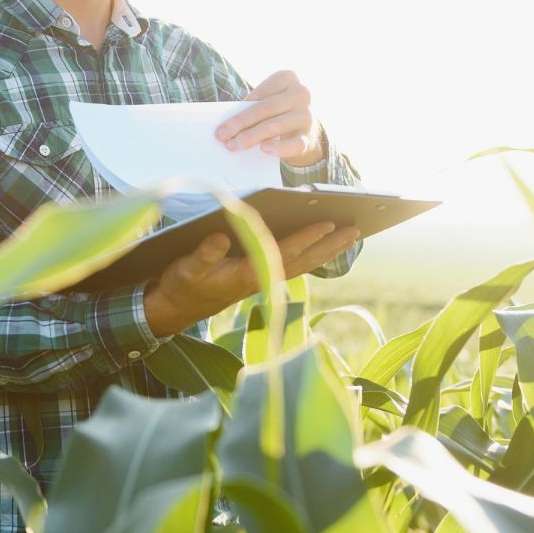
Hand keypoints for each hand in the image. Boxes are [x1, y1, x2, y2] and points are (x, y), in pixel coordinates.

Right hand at [143, 221, 359, 335]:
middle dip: (330, 244)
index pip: (284, 252)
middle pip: (304, 260)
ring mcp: (264, 280)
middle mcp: (262, 278)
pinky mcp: (261, 279)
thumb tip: (221, 236)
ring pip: (303, 264)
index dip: (306, 237)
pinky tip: (324, 246)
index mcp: (247, 274)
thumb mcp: (187, 267)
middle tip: (356, 229)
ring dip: (327, 250)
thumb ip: (205, 254)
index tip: (327, 223)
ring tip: (350, 235)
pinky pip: (294, 265)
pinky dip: (313, 255)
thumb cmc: (183, 284)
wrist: (177, 309)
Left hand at [214, 69, 324, 168]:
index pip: (259, 94)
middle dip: (241, 124)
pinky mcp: (309, 137)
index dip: (239, 111)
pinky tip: (264, 149)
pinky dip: (279, 147)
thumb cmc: (275, 111)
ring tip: (235, 145)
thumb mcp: (265, 102)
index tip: (220, 127)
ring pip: (276, 125)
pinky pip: (295, 144)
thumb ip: (250, 108)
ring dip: (252, 137)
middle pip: (265, 109)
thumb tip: (227, 126)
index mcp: (287, 77)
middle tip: (222, 137)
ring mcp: (306, 115)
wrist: (302, 128)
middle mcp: (300, 93)